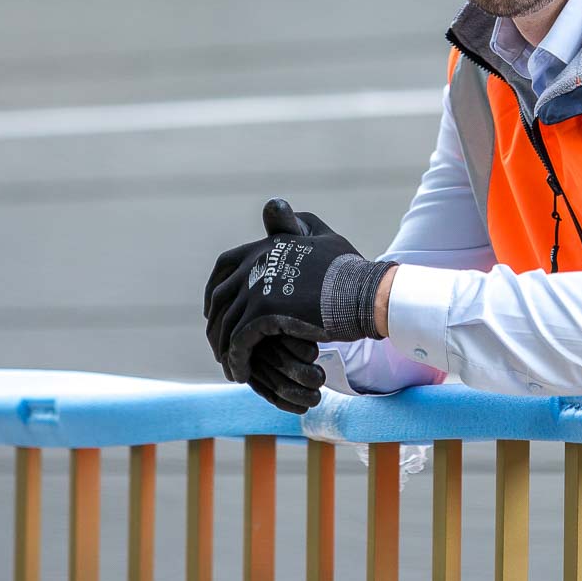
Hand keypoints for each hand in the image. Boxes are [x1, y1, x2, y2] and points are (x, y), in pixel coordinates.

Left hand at [203, 198, 393, 404]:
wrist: (367, 292)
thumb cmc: (350, 269)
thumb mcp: (324, 236)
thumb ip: (298, 225)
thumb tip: (277, 206)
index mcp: (267, 245)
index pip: (225, 264)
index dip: (214, 288)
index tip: (214, 308)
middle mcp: (257, 262)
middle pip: (220, 297)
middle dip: (215, 322)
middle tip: (218, 343)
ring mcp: (258, 287)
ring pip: (227, 323)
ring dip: (224, 348)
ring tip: (230, 366)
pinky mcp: (264, 313)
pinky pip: (238, 342)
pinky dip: (236, 360)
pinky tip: (239, 374)